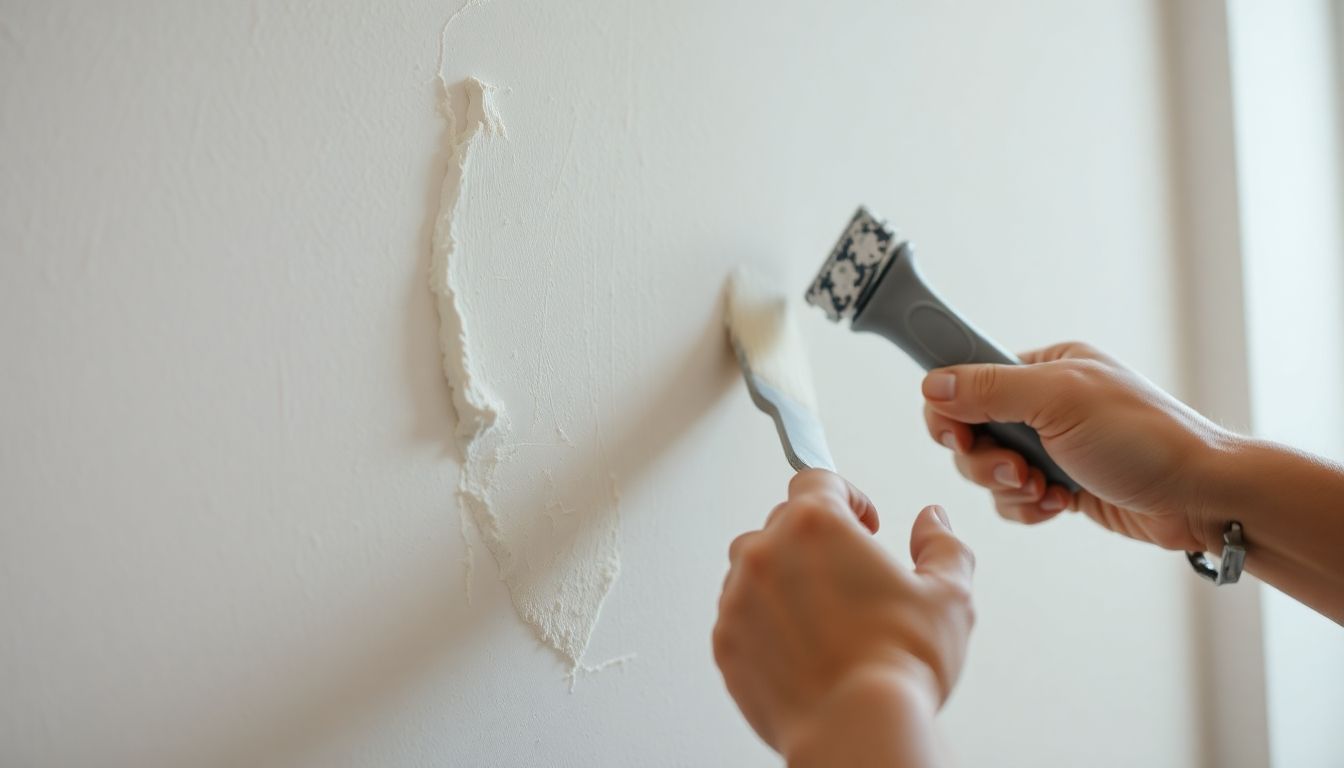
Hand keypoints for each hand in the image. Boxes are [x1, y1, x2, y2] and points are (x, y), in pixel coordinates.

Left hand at [713, 470, 974, 764]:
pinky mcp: (725, 641)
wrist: (856, 731)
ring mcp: (737, 597)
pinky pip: (740, 616)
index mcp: (816, 524)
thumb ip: (942, 546)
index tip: (864, 523)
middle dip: (816, 541)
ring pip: (753, 569)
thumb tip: (932, 520)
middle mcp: (765, 551)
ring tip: (822, 615)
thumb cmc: (903, 664)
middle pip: (783, 523)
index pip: (816, 479)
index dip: (846, 496)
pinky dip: (764, 622)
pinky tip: (800, 648)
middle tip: (849, 577)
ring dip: (782, 578)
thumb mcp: (949, 596)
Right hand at [921, 341, 1228, 551]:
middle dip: (986, 460)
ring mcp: (1051, 445)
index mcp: (1045, 367)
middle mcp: (1043, 403)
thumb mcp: (1060, 399)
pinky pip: (1013, 499)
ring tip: (1045, 490)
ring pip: (988, 470)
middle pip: (970, 431)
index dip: (952, 409)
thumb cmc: (1146, 438)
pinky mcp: (1060, 483)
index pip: (968, 378)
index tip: (958, 437)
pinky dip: (1027, 508)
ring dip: (1009, 487)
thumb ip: (990, 389)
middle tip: (1018, 470)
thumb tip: (933, 383)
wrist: (1201, 497)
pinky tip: (1058, 505)